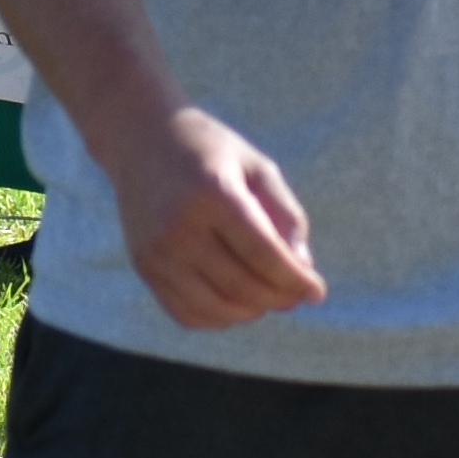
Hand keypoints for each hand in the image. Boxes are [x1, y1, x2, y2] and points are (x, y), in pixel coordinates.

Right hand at [109, 105, 327, 328]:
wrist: (140, 140)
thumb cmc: (211, 152)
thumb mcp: (258, 168)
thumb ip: (286, 216)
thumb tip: (301, 270)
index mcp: (212, 194)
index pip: (264, 255)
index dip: (297, 280)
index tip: (318, 291)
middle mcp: (178, 226)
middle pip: (244, 287)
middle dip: (281, 297)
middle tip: (297, 293)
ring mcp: (156, 250)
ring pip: (217, 309)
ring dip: (253, 311)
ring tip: (268, 295)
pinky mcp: (143, 266)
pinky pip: (188, 314)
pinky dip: (220, 317)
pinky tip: (236, 300)